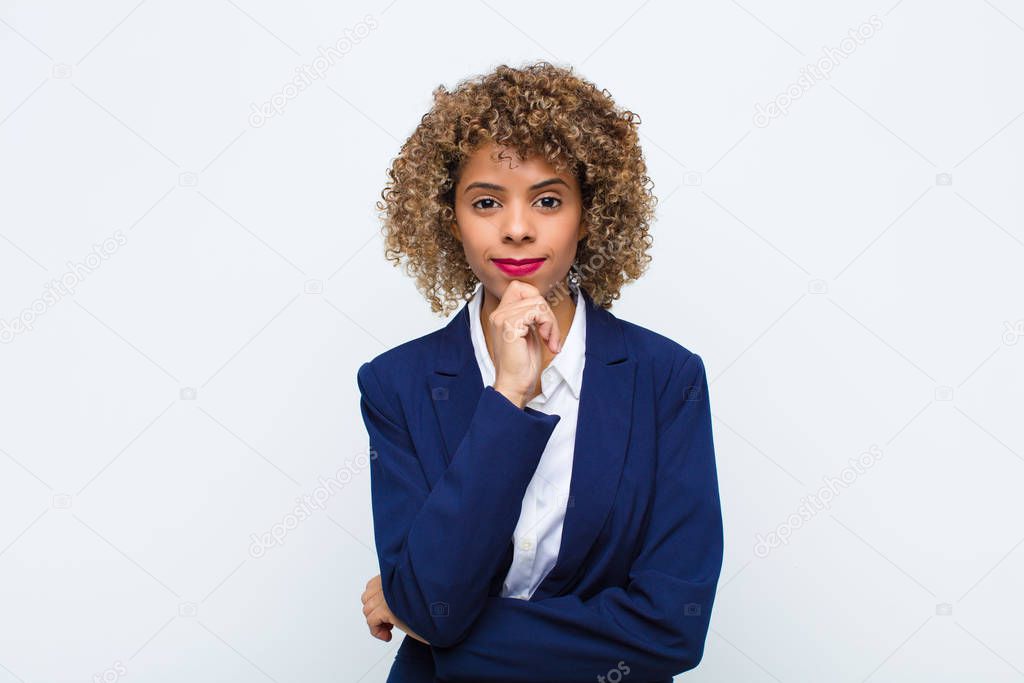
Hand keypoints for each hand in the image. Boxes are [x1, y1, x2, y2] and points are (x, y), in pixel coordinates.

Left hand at [362, 574, 428, 644]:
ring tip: (391, 628)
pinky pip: (371, 621)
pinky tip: (389, 636)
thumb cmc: (435, 607)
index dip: (376, 600)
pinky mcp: (388, 609)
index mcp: (397, 575)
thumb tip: (382, 604)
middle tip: (389, 621)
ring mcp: (388, 594)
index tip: (387, 611)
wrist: (446, 617)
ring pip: (367, 610)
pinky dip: (377, 632)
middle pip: (367, 597)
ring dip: (376, 623)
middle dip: (374, 611)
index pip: (372, 584)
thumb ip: (399, 591)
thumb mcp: (414, 593)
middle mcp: (391, 581)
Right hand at [488, 280, 561, 408]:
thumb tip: (543, 304)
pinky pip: (537, 312)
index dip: (536, 299)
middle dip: (548, 313)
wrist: (514, 386)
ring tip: (550, 340)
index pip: (519, 287)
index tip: (544, 322)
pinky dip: (549, 326)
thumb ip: (531, 316)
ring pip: (538, 302)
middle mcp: (498, 314)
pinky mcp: (510, 327)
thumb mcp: (529, 334)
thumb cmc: (522, 365)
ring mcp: (502, 319)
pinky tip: (548, 342)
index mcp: (501, 315)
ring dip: (551, 322)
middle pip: (532, 293)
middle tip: (550, 334)